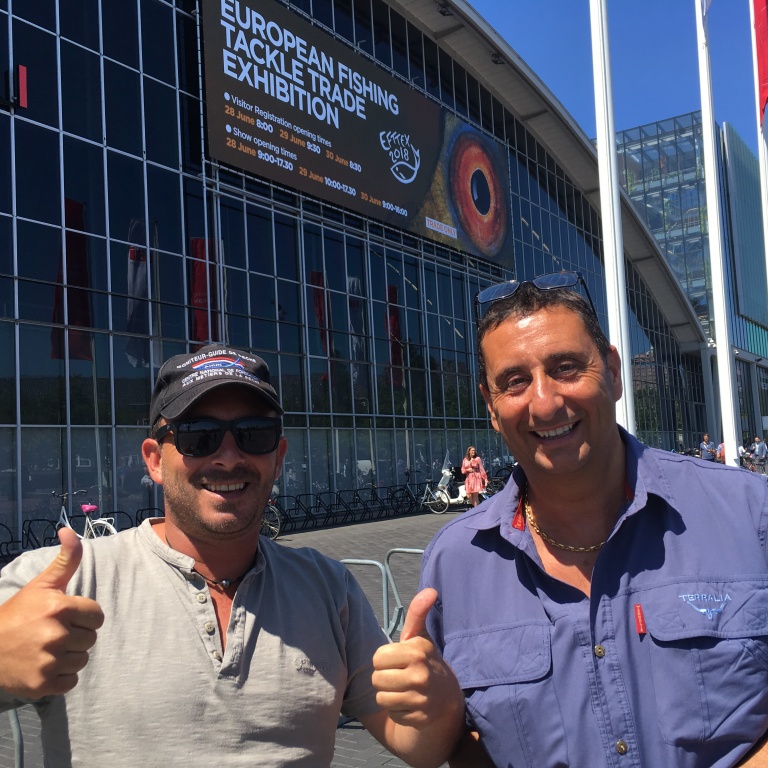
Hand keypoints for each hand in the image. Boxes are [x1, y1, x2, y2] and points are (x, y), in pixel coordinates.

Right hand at [0, 527, 103, 698]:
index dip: (84, 617)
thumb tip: (69, 530)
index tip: (65, 617)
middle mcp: (56, 634)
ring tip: (48, 650)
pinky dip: (61, 677)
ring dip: (69, 657)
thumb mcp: (43, 584)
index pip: (97, 616)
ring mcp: (48, 661)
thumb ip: (66, 559)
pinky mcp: (42, 684)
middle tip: (53, 634)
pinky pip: (71, 682)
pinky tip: (45, 666)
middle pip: (91, 639)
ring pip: (82, 660)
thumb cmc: (19, 613)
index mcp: (60, 607)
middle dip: (76, 636)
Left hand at [372, 588, 463, 728]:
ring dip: (388, 695)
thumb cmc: (425, 661)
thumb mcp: (420, 636)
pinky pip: (392, 714)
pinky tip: (409, 703)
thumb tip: (431, 589)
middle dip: (384, 677)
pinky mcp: (419, 719)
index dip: (383, 659)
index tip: (397, 660)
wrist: (447, 698)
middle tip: (399, 675)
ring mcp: (421, 699)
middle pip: (376, 679)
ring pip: (382, 698)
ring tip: (402, 689)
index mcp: (417, 652)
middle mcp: (421, 675)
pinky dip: (397, 710)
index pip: (377, 658)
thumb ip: (418, 612)